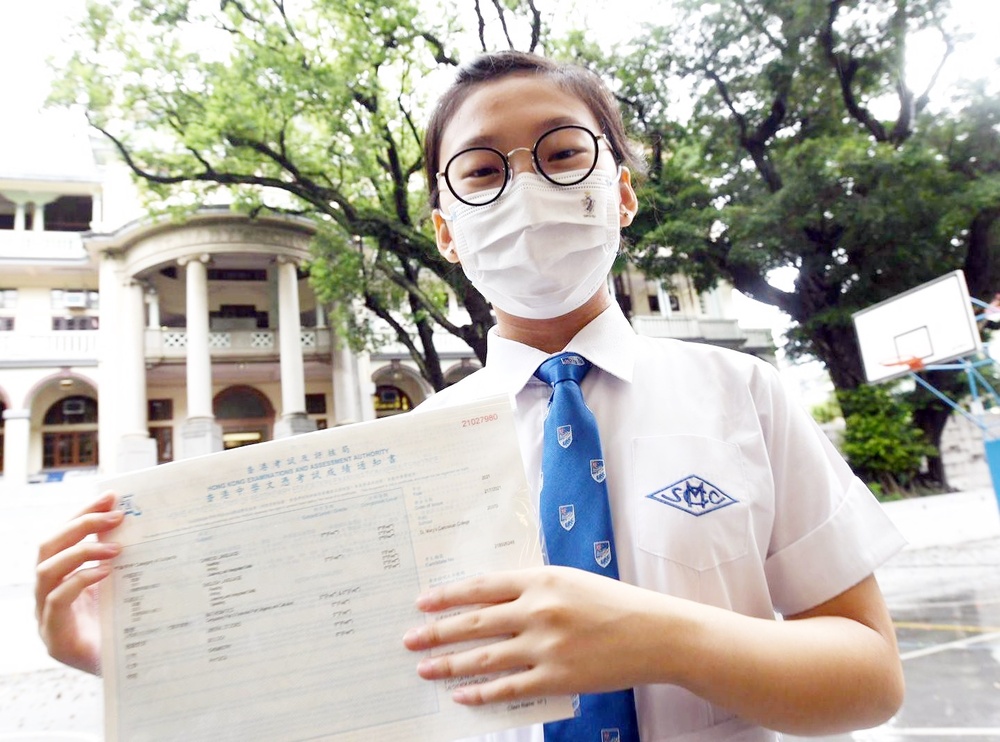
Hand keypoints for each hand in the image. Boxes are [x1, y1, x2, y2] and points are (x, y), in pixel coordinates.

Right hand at [35, 491, 123, 674]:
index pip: (61, 537)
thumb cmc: (129, 625)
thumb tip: (140, 518)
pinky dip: (79, 581)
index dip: (82, 513)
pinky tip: (106, 572)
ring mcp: (47, 618)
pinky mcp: (55, 639)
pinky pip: (56, 602)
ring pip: (45, 572)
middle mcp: (48, 595)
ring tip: (116, 547)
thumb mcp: (125, 585)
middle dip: (79, 525)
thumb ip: (123, 557)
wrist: (133, 673)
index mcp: (62, 577)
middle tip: (116, 515)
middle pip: (47, 548)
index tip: (111, 496)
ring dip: (80, 551)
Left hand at [402, 566, 659, 704]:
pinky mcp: (556, 677)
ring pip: (483, 657)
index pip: (481, 587)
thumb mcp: (571, 581)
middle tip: (410, 639)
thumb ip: (531, 588)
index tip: (422, 602)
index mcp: (541, 580)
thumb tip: (488, 601)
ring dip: (449, 664)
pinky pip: (507, 688)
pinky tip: (462, 694)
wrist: (656, 634)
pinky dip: (480, 693)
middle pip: (473, 622)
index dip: (448, 596)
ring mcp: (545, 646)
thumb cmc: (614, 604)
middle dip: (436, 632)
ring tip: (425, 668)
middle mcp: (538, 610)